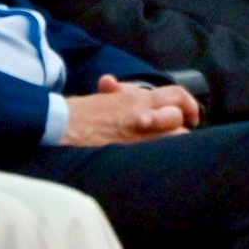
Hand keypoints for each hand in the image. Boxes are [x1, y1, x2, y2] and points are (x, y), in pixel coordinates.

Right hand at [61, 76, 199, 146]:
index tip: (190, 115)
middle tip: (177, 134)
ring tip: (168, 151)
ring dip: (174, 143)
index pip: (176, 95)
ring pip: (176, 138)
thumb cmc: (76, 114)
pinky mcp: (132, 155)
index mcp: (137, 98)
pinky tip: (158, 165)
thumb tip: (111, 84)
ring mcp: (140, 136)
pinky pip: (161, 156)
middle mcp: (143, 114)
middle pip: (179, 119)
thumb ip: (117, 93)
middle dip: (181, 127)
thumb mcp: (102, 98)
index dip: (188, 104)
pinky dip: (164, 159)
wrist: (58, 128)